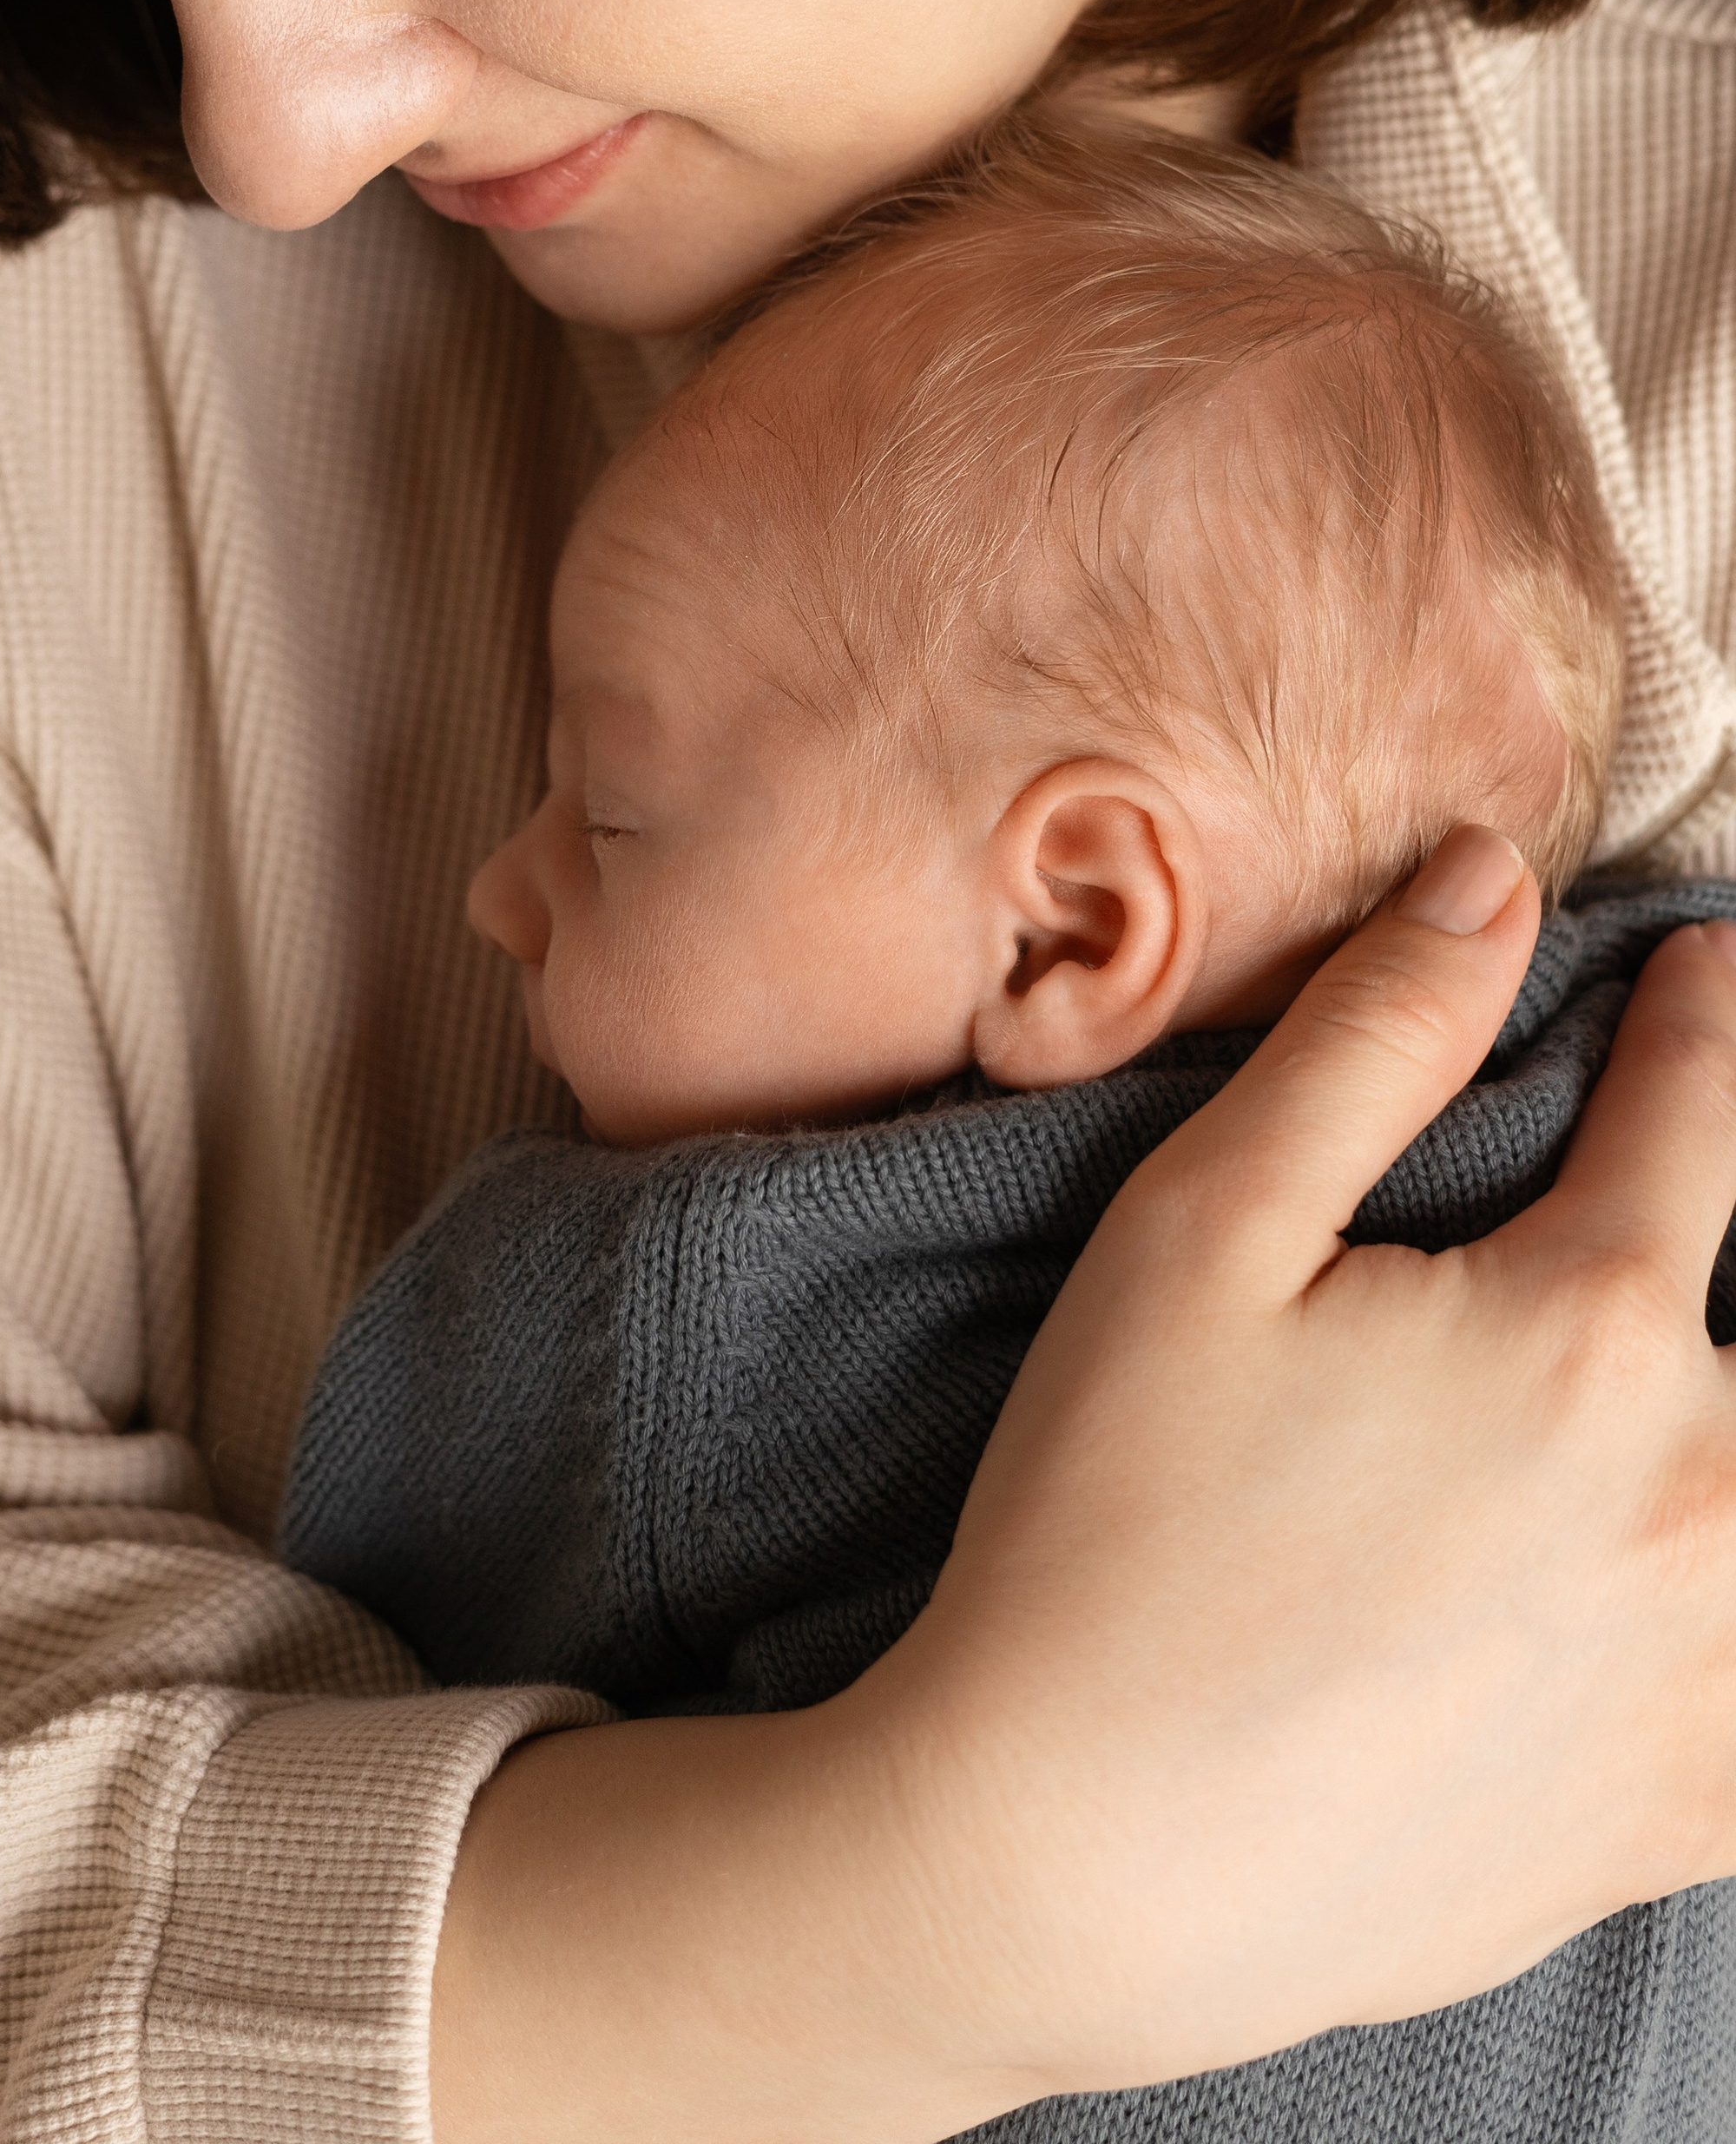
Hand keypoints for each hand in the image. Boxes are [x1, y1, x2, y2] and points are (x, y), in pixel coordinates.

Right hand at [879, 830, 1735, 2096]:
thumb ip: (1375, 1038)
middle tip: (1661, 1198)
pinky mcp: (1688, 1814)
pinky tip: (1686, 1583)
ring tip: (1660, 1382)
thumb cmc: (1109, 1530)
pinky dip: (1734, 1611)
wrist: (1072, 1865)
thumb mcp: (1200, 1233)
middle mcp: (1708, 1500)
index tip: (1707, 964)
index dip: (1705, 1017)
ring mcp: (1718, 1676)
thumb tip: (1492, 878)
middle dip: (1728, 1222)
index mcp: (1593, 1331)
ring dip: (1727, 1415)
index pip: (1698, 1113)